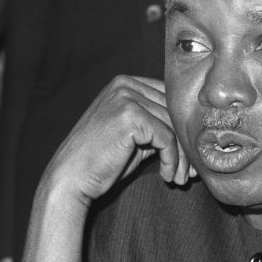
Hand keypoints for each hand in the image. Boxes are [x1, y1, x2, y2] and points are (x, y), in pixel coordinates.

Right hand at [40, 75, 194, 206]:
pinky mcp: (130, 116)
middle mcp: (125, 84)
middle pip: (173, 112)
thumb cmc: (101, 161)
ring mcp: (126, 97)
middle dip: (185, 145)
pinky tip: (166, 175)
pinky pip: (167, 138)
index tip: (190, 157)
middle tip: (190, 172)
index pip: (169, 99)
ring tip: (179, 178)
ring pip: (173, 126)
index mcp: (125, 83)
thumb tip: (192, 131)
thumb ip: (156, 124)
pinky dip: (171, 160)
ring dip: (181, 157)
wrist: (70, 178)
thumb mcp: (133, 136)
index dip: (183, 128)